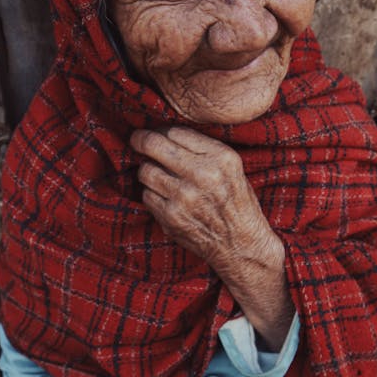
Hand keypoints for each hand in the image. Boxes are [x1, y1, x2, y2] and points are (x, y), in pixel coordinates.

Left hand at [131, 126, 267, 270]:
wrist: (240, 245)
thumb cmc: (236, 204)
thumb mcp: (233, 169)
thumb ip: (204, 150)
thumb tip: (164, 132)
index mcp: (221, 158)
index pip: (176, 132)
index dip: (160, 130)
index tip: (155, 134)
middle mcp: (202, 174)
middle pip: (154, 145)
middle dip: (140, 140)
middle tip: (137, 141)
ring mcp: (184, 196)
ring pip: (146, 171)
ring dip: (148, 172)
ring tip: (157, 176)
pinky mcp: (171, 216)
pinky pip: (146, 195)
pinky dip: (152, 195)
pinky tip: (166, 199)